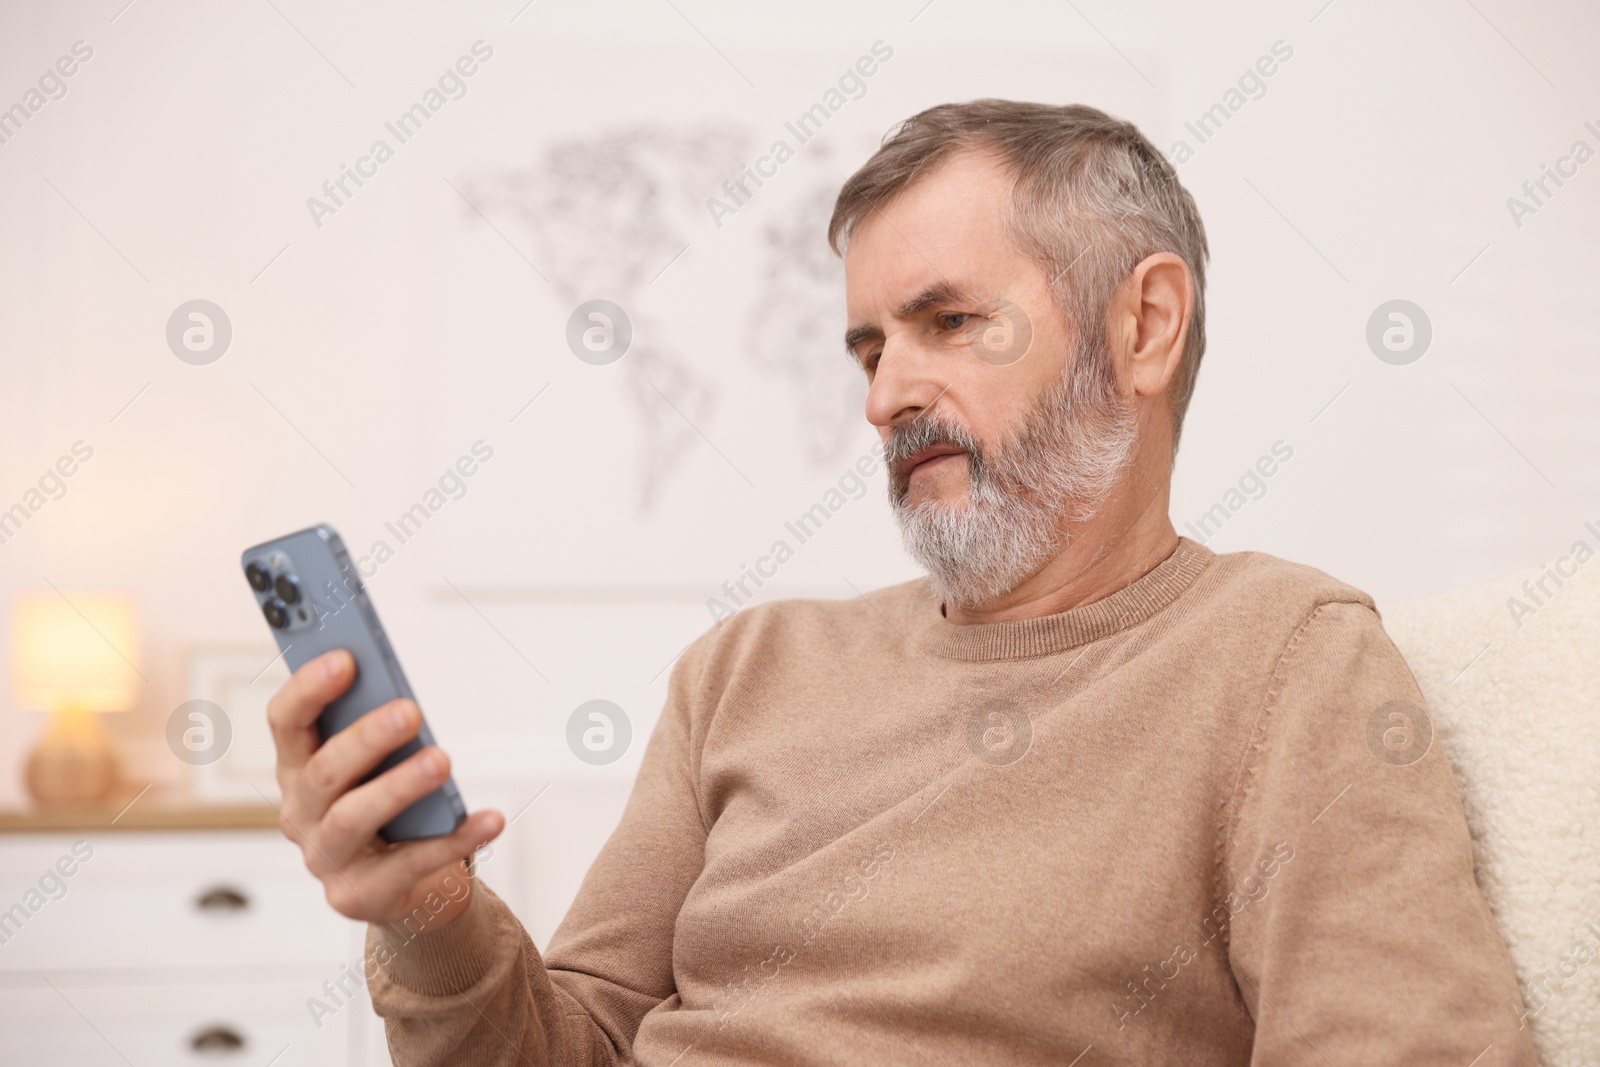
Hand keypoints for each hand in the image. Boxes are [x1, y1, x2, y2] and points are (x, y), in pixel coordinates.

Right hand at [267, 649, 504, 927]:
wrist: (404, 888)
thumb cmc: (391, 810)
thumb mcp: (378, 767)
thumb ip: (380, 732)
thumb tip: (404, 698)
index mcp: (298, 769)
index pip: (286, 722)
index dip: (309, 688)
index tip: (347, 658)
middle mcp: (301, 814)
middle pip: (322, 772)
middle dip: (365, 738)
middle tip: (410, 710)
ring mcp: (325, 859)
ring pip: (352, 819)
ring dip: (398, 786)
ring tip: (441, 760)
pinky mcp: (359, 896)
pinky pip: (409, 865)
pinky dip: (454, 840)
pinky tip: (489, 819)